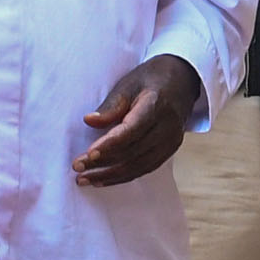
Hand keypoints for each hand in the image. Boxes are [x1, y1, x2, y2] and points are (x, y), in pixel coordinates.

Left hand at [75, 55, 201, 187]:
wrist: (182, 81)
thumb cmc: (150, 80)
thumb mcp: (129, 84)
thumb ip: (111, 105)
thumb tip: (89, 121)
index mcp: (156, 105)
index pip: (131, 130)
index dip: (109, 145)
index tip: (88, 154)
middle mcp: (167, 127)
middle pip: (132, 152)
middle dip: (102, 163)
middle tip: (77, 167)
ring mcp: (170, 141)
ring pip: (138, 166)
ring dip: (110, 175)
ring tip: (84, 178)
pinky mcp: (169, 151)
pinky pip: (144, 169)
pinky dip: (123, 177)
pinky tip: (104, 179)